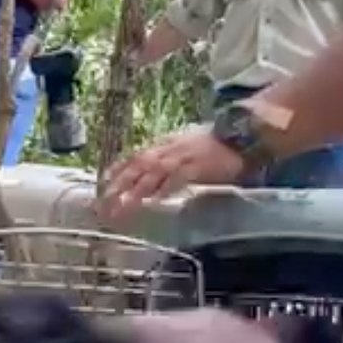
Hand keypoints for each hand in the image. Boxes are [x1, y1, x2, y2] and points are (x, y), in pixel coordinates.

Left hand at [100, 126, 246, 220]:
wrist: (240, 135)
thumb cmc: (213, 145)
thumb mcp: (183, 146)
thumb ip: (166, 158)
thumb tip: (149, 176)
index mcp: (163, 145)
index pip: (133, 157)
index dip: (116, 170)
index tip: (101, 184)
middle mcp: (167, 149)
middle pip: (137, 167)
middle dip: (118, 186)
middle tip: (103, 203)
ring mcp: (182, 156)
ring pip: (152, 173)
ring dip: (135, 191)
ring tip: (122, 208)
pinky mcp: (197, 166)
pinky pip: (177, 178)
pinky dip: (164, 189)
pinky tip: (154, 201)